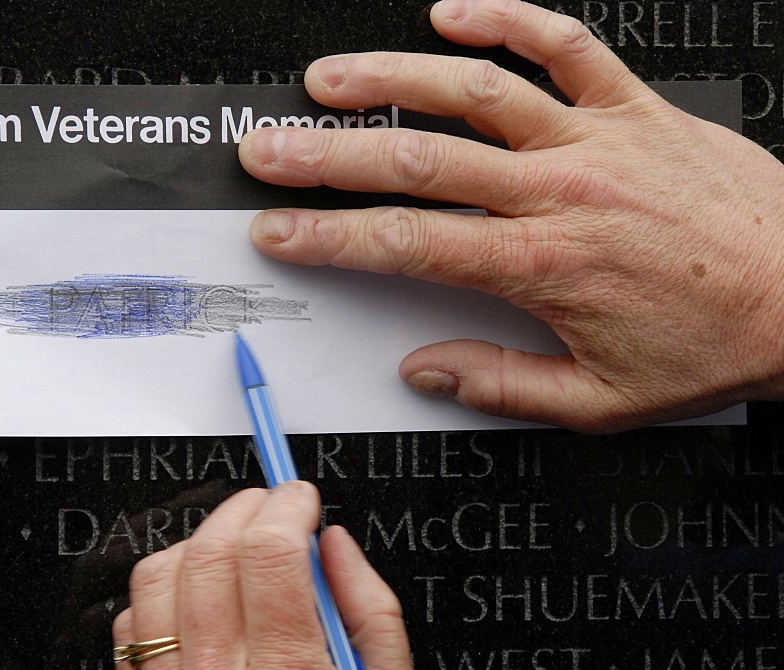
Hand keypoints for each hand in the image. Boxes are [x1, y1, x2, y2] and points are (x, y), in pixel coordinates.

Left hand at [111, 481, 410, 668]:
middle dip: (245, 507)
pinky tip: (199, 594)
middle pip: (212, 552)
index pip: (272, 555)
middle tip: (272, 508)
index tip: (302, 498)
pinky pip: (131, 620)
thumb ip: (372, 614)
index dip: (288, 505)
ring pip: (160, 574)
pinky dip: (162, 586)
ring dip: (199, 538)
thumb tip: (336, 545)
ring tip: (234, 544)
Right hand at [238, 0, 783, 432]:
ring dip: (392, 79)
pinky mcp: (637, 107)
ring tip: (331, 78)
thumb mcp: (599, 399)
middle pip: (417, 162)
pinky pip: (569, 44)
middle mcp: (561, 192)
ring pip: (476, 92)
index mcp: (542, 266)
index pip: (405, 245)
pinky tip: (456, 14)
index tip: (280, 228)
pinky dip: (509, 18)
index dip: (327, 236)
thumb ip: (499, 384)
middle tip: (270, 148)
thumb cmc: (713, 342)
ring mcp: (597, 140)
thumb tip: (426, 369)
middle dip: (328, 156)